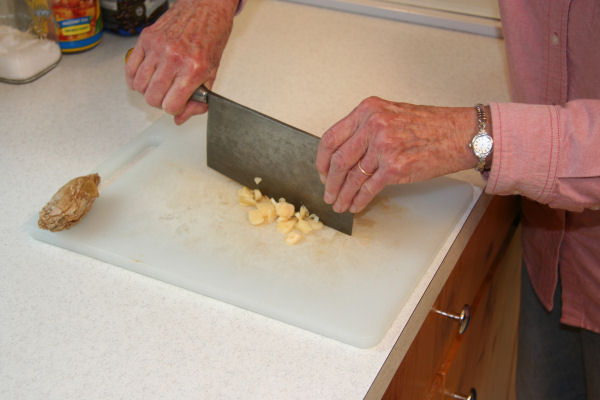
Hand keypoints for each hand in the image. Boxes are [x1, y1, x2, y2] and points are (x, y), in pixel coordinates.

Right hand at [125, 0, 237, 124]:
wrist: (205, 8)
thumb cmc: (211, 36)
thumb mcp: (212, 72)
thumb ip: (198, 98)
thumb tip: (181, 118)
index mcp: (193, 68)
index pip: (171, 105)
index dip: (174, 110)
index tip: (177, 106)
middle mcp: (174, 58)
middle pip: (153, 98)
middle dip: (160, 103)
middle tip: (167, 97)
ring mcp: (157, 47)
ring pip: (139, 86)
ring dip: (147, 91)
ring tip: (158, 86)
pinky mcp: (146, 38)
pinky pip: (130, 68)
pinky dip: (134, 78)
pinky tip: (145, 78)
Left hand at [316, 97, 478, 212]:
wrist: (460, 134)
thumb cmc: (431, 125)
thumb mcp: (391, 114)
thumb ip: (366, 128)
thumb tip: (345, 152)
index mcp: (368, 110)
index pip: (331, 137)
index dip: (321, 159)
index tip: (321, 171)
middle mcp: (373, 126)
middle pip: (338, 160)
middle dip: (330, 182)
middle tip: (327, 192)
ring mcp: (384, 147)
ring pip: (352, 177)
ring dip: (342, 195)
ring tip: (338, 204)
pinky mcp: (395, 168)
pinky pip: (368, 189)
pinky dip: (358, 200)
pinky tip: (355, 205)